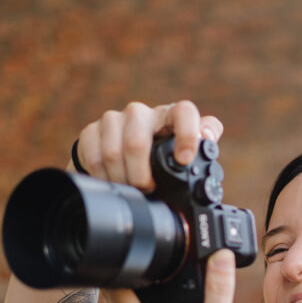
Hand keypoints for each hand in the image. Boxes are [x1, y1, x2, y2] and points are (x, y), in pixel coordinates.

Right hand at [72, 100, 224, 188]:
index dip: (186, 134)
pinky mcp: (92, 130)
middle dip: (141, 175)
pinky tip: (113, 183)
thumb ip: (204, 147)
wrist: (124, 156)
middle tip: (148, 189)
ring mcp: (114, 119)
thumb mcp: (187, 154)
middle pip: (136, 141)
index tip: (184, 160)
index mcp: (170, 116)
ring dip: (122, 179)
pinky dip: (103, 177)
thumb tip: (209, 137)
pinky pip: (94, 156)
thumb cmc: (162, 157)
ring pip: (113, 152)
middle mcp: (142, 113)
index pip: (183, 112)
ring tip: (131, 190)